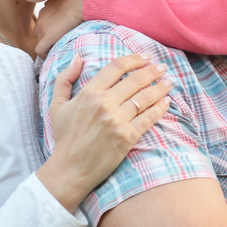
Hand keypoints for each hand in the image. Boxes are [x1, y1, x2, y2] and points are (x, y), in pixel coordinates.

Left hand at [35, 0, 88, 56]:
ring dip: (48, 46)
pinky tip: (54, 55)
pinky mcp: (47, 37)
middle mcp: (41, 18)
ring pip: (40, 41)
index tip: (59, 33)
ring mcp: (42, 27)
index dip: (50, 29)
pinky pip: (40, 50)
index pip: (43, 22)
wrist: (82, 2)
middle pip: (39, 32)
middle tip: (59, 42)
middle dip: (47, 37)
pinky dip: (45, 54)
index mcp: (45, 9)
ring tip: (59, 48)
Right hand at [37, 53, 171, 211]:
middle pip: (135, 80)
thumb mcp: (57, 105)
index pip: (116, 67)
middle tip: (163, 67)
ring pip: (145, 98)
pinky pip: (149, 118)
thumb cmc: (64, 138)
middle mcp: (104, 104)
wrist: (70, 170)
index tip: (145, 57)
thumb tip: (78, 57)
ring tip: (169, 82)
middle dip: (153, 71)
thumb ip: (65, 78)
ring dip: (160, 87)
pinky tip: (167, 102)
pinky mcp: (127, 137)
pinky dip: (160, 108)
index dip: (134, 59)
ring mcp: (117, 120)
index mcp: (89, 93)